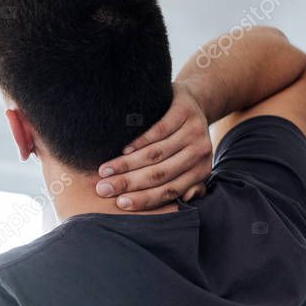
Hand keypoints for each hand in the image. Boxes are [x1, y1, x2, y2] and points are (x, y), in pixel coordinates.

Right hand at [94, 83, 212, 209]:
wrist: (197, 102)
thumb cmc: (185, 141)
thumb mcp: (190, 165)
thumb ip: (187, 186)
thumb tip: (184, 200)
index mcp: (201, 171)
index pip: (170, 190)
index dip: (144, 198)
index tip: (120, 203)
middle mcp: (200, 153)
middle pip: (160, 174)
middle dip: (128, 183)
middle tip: (103, 188)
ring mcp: (194, 131)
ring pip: (156, 154)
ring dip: (126, 164)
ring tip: (105, 170)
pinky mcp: (184, 111)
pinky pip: (158, 131)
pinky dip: (139, 142)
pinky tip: (122, 150)